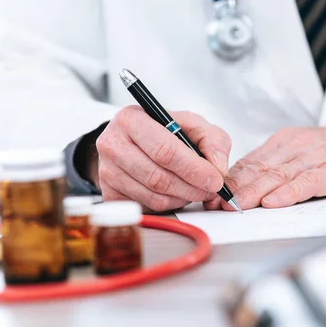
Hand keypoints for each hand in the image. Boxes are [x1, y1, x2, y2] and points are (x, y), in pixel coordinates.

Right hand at [93, 106, 230, 212]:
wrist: (135, 141)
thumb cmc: (164, 131)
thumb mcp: (193, 125)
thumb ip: (213, 141)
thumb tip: (218, 169)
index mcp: (131, 119)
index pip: (165, 150)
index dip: (194, 169)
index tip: (215, 180)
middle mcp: (112, 144)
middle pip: (158, 177)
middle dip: (192, 187)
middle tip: (210, 190)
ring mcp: (107, 171)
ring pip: (154, 196)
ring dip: (182, 198)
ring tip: (194, 189)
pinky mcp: (109, 194)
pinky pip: (146, 207)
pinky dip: (168, 204)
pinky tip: (176, 193)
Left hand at [205, 123, 325, 209]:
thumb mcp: (301, 153)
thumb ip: (275, 167)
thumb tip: (243, 185)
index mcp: (283, 143)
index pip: (249, 162)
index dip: (228, 180)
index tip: (211, 194)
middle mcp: (295, 148)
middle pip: (259, 169)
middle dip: (234, 188)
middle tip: (216, 204)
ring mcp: (314, 158)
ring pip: (278, 175)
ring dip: (254, 192)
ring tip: (236, 206)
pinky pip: (308, 182)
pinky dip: (289, 193)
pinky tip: (274, 202)